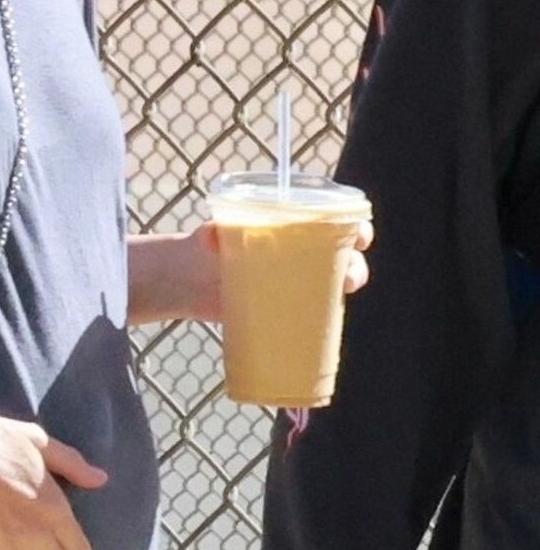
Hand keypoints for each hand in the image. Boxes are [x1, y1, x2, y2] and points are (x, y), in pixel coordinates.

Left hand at [188, 217, 373, 323]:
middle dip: (355, 265)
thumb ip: (212, 234)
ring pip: (335, 284)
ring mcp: (295, 281)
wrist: (189, 282)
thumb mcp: (209, 238)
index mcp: (291, 226)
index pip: (334, 221)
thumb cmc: (204, 249)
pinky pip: (317, 311)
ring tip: (341, 296)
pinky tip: (332, 328)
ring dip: (347, 289)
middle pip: (343, 256)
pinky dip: (329, 319)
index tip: (360, 236)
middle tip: (347, 278)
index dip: (355, 227)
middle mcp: (300, 252)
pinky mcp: (287, 307)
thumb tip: (212, 236)